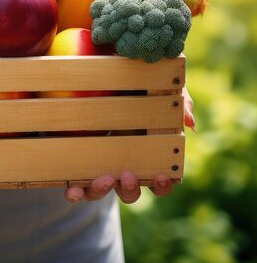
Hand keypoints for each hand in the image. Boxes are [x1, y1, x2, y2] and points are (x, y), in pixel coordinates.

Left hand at [64, 85, 195, 203]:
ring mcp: (95, 163)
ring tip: (104, 179)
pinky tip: (73, 192)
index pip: (157, 180)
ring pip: (100, 192)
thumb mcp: (160, 88)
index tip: (162, 176)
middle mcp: (119, 164)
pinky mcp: (73, 159)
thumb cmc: (137, 82)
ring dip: (102, 191)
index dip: (162, 186)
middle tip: (128, 175)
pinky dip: (75, 193)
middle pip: (129, 192)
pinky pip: (73, 184)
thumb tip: (189, 122)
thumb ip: (179, 101)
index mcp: (143, 154)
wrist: (98, 68)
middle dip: (130, 189)